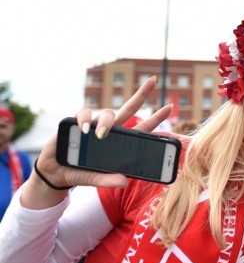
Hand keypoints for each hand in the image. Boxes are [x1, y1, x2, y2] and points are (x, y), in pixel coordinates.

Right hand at [27, 77, 171, 200]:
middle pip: (128, 109)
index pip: (141, 128)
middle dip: (141, 95)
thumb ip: (108, 180)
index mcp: (120, 143)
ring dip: (106, 121)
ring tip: (100, 135)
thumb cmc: (80, 173)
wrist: (56, 173)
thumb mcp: (96, 179)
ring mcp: (94, 125)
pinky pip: (84, 113)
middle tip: (153, 81)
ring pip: (108, 112)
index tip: (169, 107)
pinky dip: (85, 119)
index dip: (155, 118)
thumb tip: (124, 182)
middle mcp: (110, 130)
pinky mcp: (76, 123)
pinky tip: (84, 129)